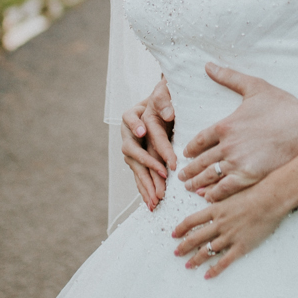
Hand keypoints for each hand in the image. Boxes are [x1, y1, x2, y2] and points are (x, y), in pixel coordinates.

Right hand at [121, 77, 175, 209]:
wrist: (156, 104)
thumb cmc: (161, 97)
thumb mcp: (162, 93)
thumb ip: (164, 98)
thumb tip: (170, 114)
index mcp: (130, 115)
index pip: (131, 121)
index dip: (137, 127)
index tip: (144, 132)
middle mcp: (127, 134)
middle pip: (132, 150)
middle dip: (146, 165)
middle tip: (161, 176)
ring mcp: (131, 149)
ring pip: (135, 167)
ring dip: (146, 184)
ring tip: (156, 199)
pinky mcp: (137, 161)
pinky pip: (139, 176)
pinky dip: (145, 189)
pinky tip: (153, 204)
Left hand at [171, 182, 288, 278]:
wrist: (270, 200)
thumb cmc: (254, 193)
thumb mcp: (231, 194)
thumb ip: (218, 200)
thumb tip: (206, 199)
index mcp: (215, 210)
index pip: (191, 221)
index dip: (180, 229)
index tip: (174, 234)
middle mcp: (218, 224)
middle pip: (195, 238)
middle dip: (183, 247)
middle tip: (176, 253)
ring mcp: (229, 236)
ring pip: (207, 251)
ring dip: (195, 259)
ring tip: (188, 265)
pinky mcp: (241, 246)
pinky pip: (224, 261)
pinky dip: (214, 269)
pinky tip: (207, 275)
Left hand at [178, 63, 297, 201]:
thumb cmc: (282, 107)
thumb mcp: (254, 87)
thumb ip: (229, 77)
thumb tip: (208, 65)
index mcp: (226, 125)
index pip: (200, 140)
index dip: (190, 149)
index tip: (185, 154)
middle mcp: (227, 145)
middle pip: (201, 161)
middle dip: (189, 170)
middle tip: (182, 176)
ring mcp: (238, 162)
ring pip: (210, 176)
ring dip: (198, 183)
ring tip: (191, 188)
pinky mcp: (250, 176)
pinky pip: (226, 188)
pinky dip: (215, 194)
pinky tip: (210, 197)